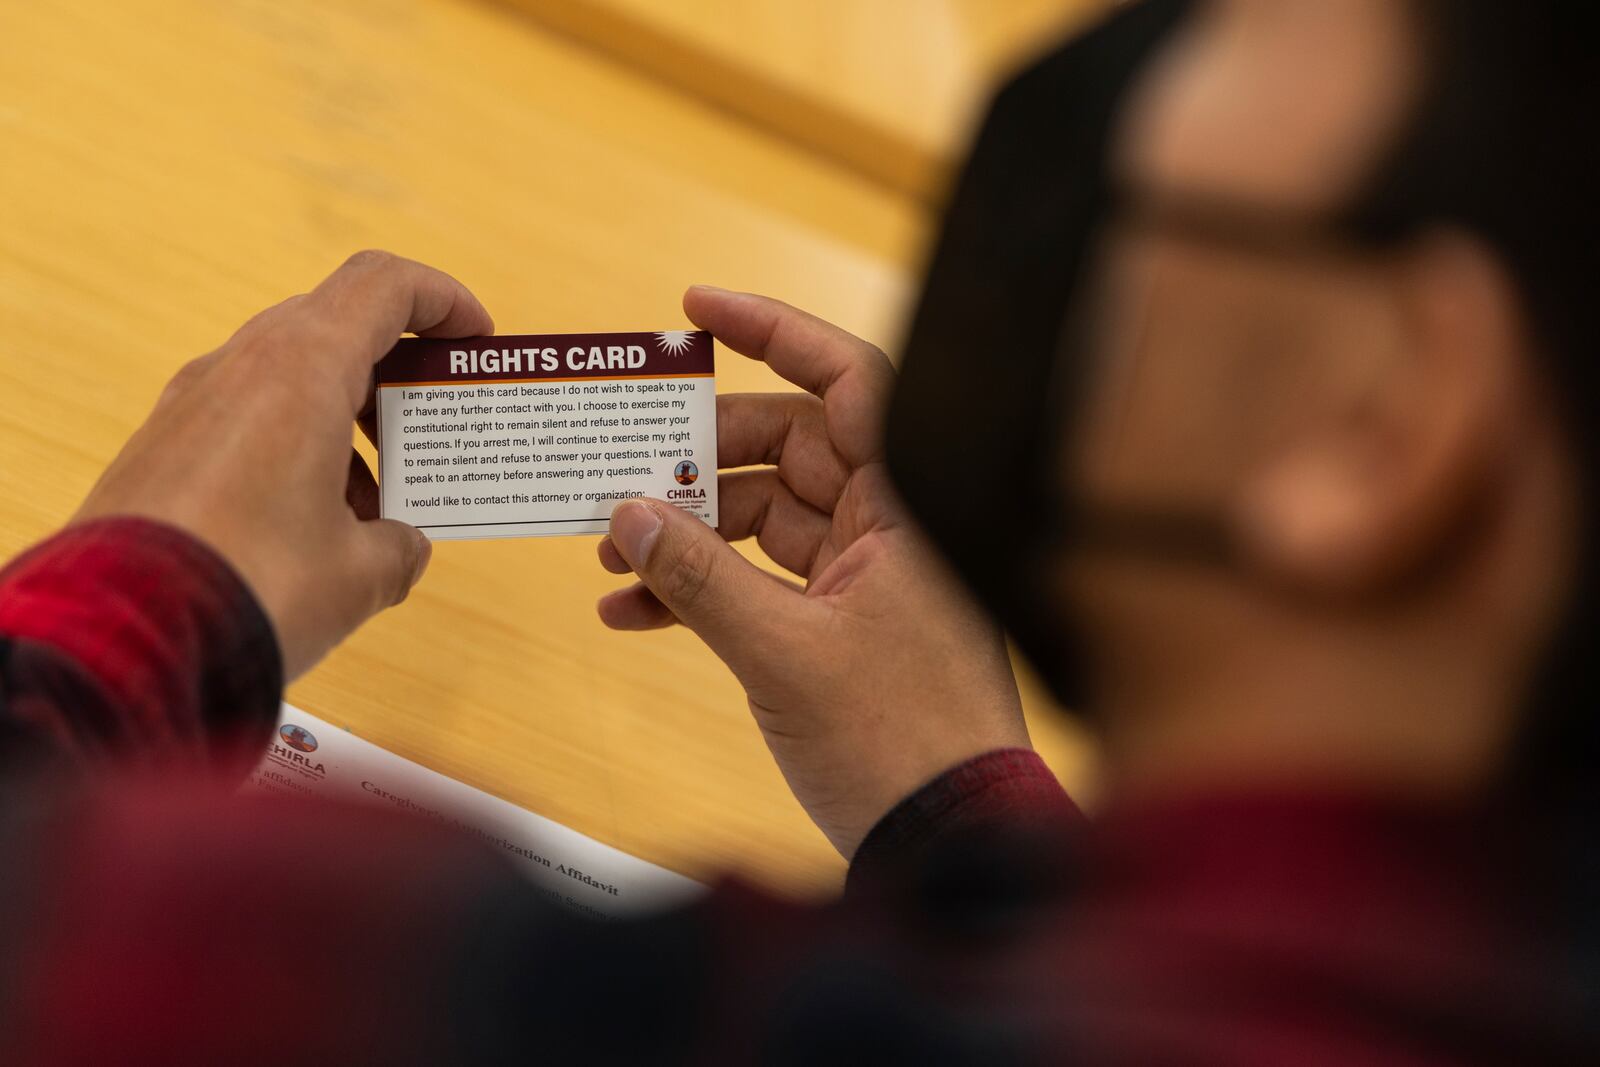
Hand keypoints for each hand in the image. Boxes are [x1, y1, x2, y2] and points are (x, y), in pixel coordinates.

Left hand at [75, 251, 493, 678]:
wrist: (125, 639)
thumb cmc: (252, 586)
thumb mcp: (360, 573)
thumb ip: (399, 546)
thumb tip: (399, 547)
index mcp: (301, 368)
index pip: (383, 286)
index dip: (442, 302)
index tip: (474, 342)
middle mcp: (240, 368)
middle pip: (336, 329)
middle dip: (397, 374)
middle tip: (435, 427)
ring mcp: (191, 407)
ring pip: (290, 381)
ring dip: (346, 423)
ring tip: (380, 503)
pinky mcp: (162, 451)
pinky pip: (248, 424)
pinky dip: (297, 452)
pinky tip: (317, 530)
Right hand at [598, 287, 1028, 858]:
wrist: (948, 840)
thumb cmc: (899, 745)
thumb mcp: (783, 655)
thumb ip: (701, 578)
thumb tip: (628, 514)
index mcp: (907, 505)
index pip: (846, 381)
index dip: (774, 331)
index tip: (697, 309)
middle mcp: (893, 524)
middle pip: (787, 448)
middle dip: (698, 462)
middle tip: (622, 475)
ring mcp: (867, 574)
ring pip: (766, 518)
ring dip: (689, 535)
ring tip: (612, 557)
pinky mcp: (842, 623)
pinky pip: (765, 580)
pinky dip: (706, 591)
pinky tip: (636, 614)